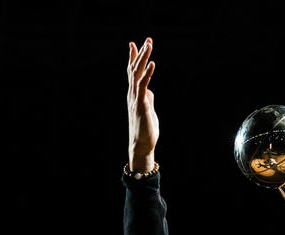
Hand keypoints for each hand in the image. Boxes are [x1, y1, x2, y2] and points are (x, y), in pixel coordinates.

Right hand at [126, 37, 158, 171]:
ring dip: (143, 58)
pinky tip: (152, 64)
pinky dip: (147, 74)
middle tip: (147, 39)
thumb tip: (149, 91)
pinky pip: (144, 86)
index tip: (133, 43)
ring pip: (137, 74)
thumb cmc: (146, 129)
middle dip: (140, 53)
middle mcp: (132, 93)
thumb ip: (148, 99)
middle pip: (134, 69)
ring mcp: (135, 98)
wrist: (142, 144)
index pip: (132, 72)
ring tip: (149, 45)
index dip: (133, 57)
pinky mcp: (141, 104)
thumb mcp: (148, 110)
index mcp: (134, 94)